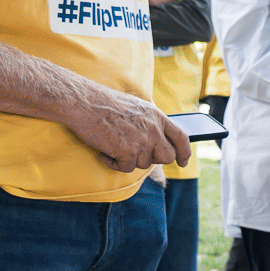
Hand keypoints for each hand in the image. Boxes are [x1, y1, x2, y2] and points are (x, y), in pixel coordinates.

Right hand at [59, 86, 189, 172]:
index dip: (185, 152)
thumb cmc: (104, 103)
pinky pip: (126, 168)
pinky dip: (114, 163)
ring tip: (113, 144)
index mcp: (157, 116)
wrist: (84, 103)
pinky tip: (105, 151)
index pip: (181, 137)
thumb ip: (150, 122)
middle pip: (167, 157)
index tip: (183, 161)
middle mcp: (153, 129)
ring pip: (143, 164)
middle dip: (154, 159)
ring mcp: (142, 141)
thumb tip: (157, 140)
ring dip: (128, 159)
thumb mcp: (137, 107)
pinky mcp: (128, 151)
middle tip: (136, 155)